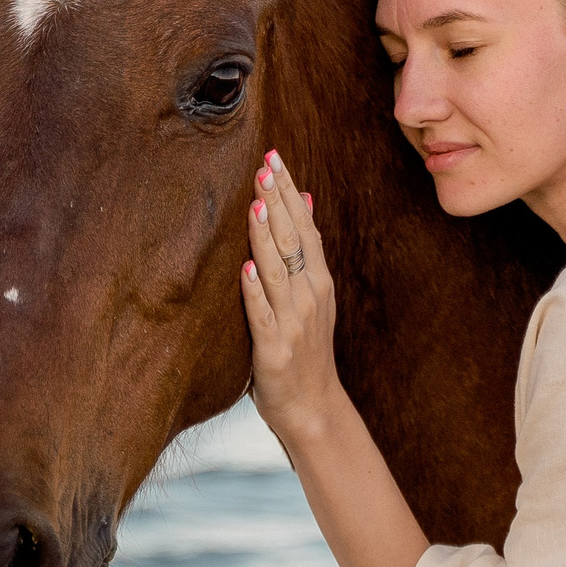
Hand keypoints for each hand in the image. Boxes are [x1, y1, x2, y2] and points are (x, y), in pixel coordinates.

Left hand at [240, 149, 341, 443]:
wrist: (314, 408)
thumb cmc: (306, 351)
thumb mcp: (314, 296)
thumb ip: (306, 251)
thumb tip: (304, 200)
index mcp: (319, 282)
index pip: (305, 227)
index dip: (289, 192)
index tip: (275, 157)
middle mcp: (310, 297)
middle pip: (294, 241)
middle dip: (278, 202)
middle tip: (264, 165)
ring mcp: (293, 322)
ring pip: (278, 271)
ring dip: (266, 236)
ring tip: (255, 203)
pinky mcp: (274, 348)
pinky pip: (263, 314)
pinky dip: (255, 291)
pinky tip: (246, 268)